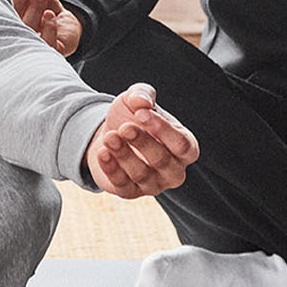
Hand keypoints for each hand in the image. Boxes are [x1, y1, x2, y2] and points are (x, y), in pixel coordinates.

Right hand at [6, 0, 80, 56]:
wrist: (64, 23)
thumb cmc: (40, 5)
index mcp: (4, 17)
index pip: (2, 0)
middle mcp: (13, 34)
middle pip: (13, 15)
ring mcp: (30, 44)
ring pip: (29, 30)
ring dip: (34, 9)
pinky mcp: (51, 51)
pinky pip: (47, 45)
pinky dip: (48, 29)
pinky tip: (49, 15)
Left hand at [85, 81, 197, 199]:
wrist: (109, 135)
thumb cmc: (132, 117)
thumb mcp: (137, 99)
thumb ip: (142, 94)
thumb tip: (142, 102)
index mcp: (185, 147)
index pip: (183, 145)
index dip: (163, 130)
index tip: (141, 113)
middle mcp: (174, 170)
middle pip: (163, 161)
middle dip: (143, 143)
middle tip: (124, 128)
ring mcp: (153, 185)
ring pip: (142, 174)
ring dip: (124, 155)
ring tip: (109, 137)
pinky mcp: (131, 192)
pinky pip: (123, 185)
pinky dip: (111, 169)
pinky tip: (102, 152)